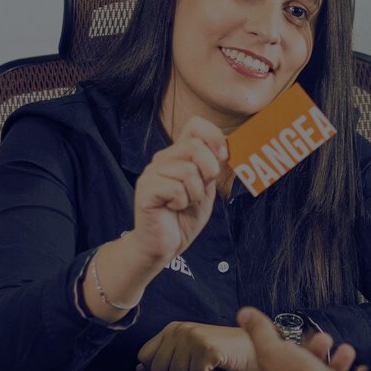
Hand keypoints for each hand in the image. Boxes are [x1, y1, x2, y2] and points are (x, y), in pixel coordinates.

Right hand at [128, 117, 227, 267]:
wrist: (164, 244)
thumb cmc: (184, 217)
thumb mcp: (207, 188)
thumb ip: (213, 167)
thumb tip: (225, 147)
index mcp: (178, 154)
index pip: (196, 125)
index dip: (214, 137)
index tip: (221, 158)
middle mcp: (163, 158)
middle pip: (196, 147)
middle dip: (208, 173)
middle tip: (198, 192)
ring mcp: (152, 172)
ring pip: (188, 171)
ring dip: (194, 194)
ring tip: (183, 204)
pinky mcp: (145, 189)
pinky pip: (176, 189)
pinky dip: (181, 203)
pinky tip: (172, 209)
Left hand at [136, 322, 257, 370]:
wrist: (252, 347)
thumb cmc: (222, 351)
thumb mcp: (189, 351)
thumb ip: (165, 357)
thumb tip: (140, 368)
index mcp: (172, 329)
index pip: (144, 356)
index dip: (158, 369)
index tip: (179, 365)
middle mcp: (180, 330)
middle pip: (158, 369)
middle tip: (197, 365)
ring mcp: (193, 337)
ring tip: (208, 364)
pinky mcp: (207, 348)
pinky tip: (216, 366)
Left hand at [237, 307, 355, 370]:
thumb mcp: (272, 350)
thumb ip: (260, 332)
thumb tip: (244, 314)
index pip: (279, 361)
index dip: (288, 345)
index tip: (298, 335)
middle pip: (306, 367)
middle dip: (317, 350)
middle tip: (325, 340)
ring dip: (339, 361)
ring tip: (347, 350)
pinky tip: (365, 370)